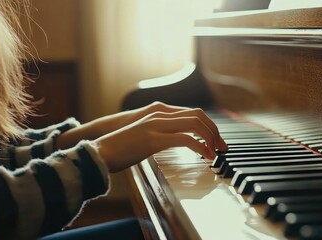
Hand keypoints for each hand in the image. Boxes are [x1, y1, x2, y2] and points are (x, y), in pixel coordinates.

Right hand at [94, 108, 227, 172]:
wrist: (99, 153)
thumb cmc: (120, 149)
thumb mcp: (144, 137)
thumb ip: (161, 135)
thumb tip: (176, 142)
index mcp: (157, 113)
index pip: (192, 112)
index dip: (208, 125)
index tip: (216, 140)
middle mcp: (159, 115)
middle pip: (198, 115)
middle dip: (214, 130)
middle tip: (222, 146)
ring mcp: (156, 125)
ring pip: (195, 124)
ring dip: (211, 137)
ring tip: (217, 152)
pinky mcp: (153, 139)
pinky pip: (186, 139)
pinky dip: (201, 147)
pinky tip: (206, 157)